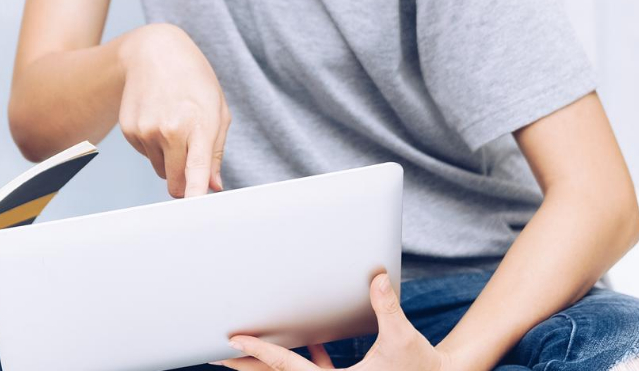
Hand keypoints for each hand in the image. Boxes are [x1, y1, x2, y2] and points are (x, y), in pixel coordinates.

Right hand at [116, 23, 230, 197]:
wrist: (154, 51)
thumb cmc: (194, 81)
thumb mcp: (217, 110)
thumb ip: (216, 152)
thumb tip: (213, 187)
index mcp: (198, 124)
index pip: (196, 169)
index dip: (195, 195)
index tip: (194, 211)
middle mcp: (169, 130)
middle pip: (176, 183)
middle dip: (186, 183)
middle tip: (193, 163)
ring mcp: (145, 131)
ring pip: (160, 170)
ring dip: (169, 159)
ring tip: (175, 124)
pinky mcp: (129, 131)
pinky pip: (146, 156)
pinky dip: (154, 146)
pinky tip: (158, 118)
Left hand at [218, 273, 444, 370]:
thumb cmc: (422, 367)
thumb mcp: (403, 338)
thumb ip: (388, 308)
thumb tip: (377, 278)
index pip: (289, 367)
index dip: (260, 351)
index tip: (234, 340)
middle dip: (247, 363)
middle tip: (216, 349)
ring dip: (268, 359)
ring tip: (243, 344)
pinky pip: (313, 369)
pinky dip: (302, 355)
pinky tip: (301, 338)